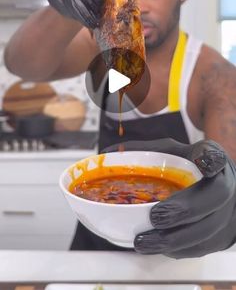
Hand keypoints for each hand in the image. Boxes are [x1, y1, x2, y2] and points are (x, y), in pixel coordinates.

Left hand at [128, 139, 235, 257]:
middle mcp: (225, 185)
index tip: (203, 162)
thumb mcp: (171, 153)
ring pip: (207, 229)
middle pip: (215, 197)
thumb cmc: (189, 171)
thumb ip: (144, 151)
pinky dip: (177, 249)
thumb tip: (107, 154)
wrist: (216, 193)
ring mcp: (226, 213)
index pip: (216, 155)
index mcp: (211, 159)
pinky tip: (157, 247)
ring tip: (143, 241)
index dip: (211, 159)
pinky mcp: (220, 237)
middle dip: (184, 208)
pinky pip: (201, 247)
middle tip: (156, 216)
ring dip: (174, 237)